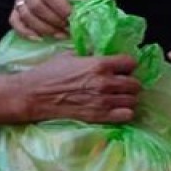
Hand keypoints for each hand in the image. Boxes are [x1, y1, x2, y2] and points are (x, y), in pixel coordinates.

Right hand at [0, 52, 139, 124]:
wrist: (35, 95)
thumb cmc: (49, 72)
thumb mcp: (69, 55)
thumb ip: (89, 55)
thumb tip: (100, 54)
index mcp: (99, 64)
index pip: (130, 62)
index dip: (127, 64)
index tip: (122, 67)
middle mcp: (106, 82)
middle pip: (135, 83)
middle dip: (130, 82)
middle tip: (121, 83)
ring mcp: (104, 101)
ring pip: (133, 100)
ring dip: (128, 97)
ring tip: (119, 96)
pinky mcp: (100, 116)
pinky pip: (126, 115)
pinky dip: (124, 111)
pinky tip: (116, 108)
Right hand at [11, 0, 88, 39]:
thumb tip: (77, 16)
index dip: (61, 9)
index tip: (74, 19)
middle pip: (36, 7)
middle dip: (54, 22)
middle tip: (69, 29)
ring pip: (26, 16)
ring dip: (44, 29)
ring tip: (60, 34)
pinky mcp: (14, 4)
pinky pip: (15, 21)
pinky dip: (25, 32)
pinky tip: (39, 38)